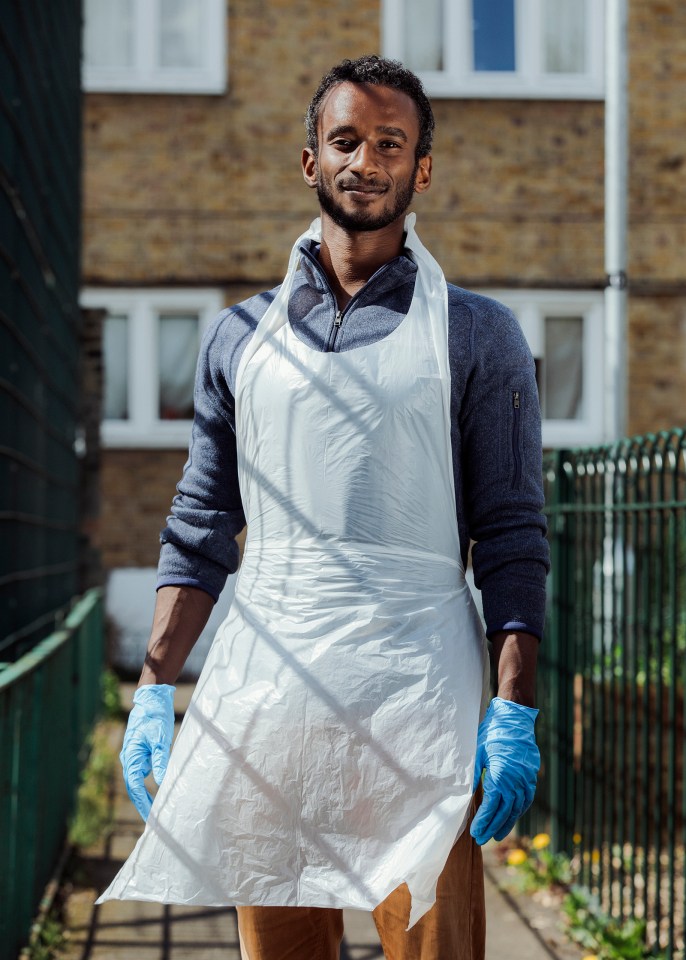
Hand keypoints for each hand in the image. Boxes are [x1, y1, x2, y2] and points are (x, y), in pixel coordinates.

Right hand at [120, 684, 174, 820]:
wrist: (151, 697)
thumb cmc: (154, 716)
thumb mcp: (160, 738)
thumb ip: (160, 760)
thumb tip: (162, 783)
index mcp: (131, 756)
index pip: (134, 787)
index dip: (142, 803)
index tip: (151, 817)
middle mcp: (130, 758)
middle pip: (134, 787)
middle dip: (143, 803)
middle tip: (155, 820)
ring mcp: (135, 755)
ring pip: (139, 779)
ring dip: (148, 793)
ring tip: (160, 809)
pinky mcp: (141, 751)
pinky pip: (145, 770)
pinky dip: (152, 780)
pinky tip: (163, 788)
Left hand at [470, 696, 539, 844]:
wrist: (514, 719)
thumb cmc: (491, 734)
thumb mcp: (477, 753)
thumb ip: (474, 775)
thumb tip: (465, 796)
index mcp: (501, 775)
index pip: (492, 805)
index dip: (484, 821)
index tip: (475, 832)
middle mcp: (516, 780)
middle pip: (504, 811)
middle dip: (493, 827)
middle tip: (482, 840)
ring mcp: (526, 779)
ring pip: (517, 808)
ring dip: (507, 823)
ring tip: (496, 836)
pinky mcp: (531, 776)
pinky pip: (526, 799)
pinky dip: (518, 811)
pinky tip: (512, 818)